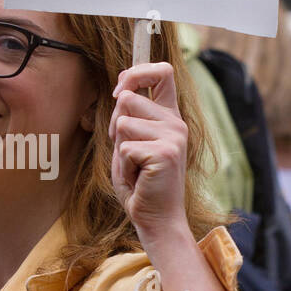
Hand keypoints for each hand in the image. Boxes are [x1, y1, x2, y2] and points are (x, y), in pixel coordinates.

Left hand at [108, 62, 188, 239]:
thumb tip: (122, 89)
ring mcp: (173, 137)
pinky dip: (123, 167)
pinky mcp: (165, 153)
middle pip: (127, 99)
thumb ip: (129, 116)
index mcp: (169, 116)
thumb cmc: (140, 182)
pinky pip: (124, 148)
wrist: (156, 218)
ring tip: (135, 167)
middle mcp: (175, 123)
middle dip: (115, 126)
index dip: (137, 72)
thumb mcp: (130, 143)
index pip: (162, 72)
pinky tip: (138, 178)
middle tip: (128, 154)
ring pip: (122, 123)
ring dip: (119, 149)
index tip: (120, 90)